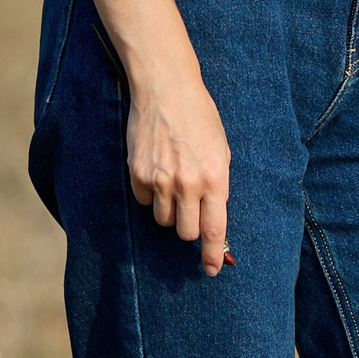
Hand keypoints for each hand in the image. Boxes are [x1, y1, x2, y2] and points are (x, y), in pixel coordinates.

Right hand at [125, 63, 231, 274]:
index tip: (211, 269)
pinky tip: (155, 169)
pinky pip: (143, 202)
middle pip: (186, 232)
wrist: (166, 88)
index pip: (214, 229)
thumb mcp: (220, 150)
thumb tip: (212, 220)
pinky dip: (149, 193)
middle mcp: (188, 183)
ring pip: (163, 220)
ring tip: (172, 180)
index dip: (212, 255)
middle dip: (188, 226)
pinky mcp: (138, 174)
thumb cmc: (199, 117)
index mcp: (215, 177)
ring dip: (169, 209)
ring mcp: (161, 180)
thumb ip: (217, 186)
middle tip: (189, 207)